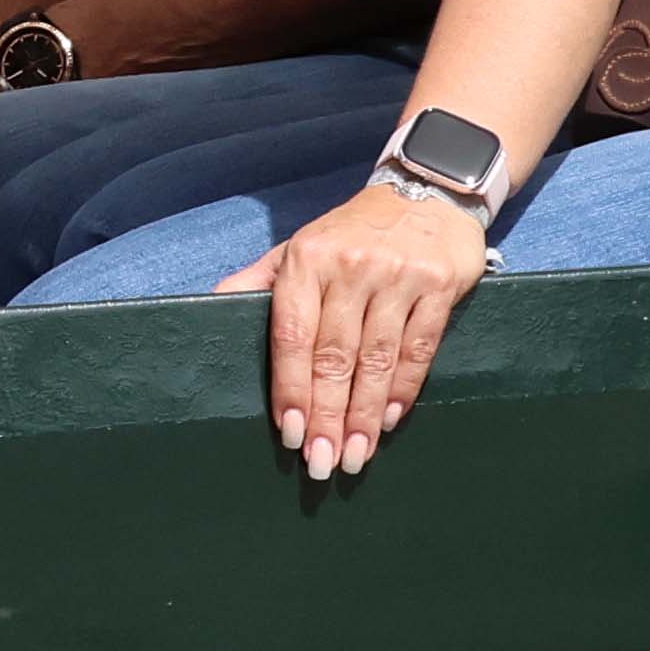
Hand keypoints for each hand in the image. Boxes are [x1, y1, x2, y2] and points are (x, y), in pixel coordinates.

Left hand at [225, 176, 490, 479]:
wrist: (426, 186)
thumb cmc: (350, 232)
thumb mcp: (299, 247)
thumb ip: (258, 281)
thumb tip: (209, 308)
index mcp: (307, 260)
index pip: (293, 334)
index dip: (290, 388)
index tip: (290, 433)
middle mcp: (351, 266)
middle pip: (334, 356)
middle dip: (327, 416)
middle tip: (322, 464)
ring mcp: (398, 275)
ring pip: (376, 359)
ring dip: (364, 416)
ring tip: (355, 458)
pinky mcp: (439, 283)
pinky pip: (418, 348)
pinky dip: (403, 389)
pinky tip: (388, 421)